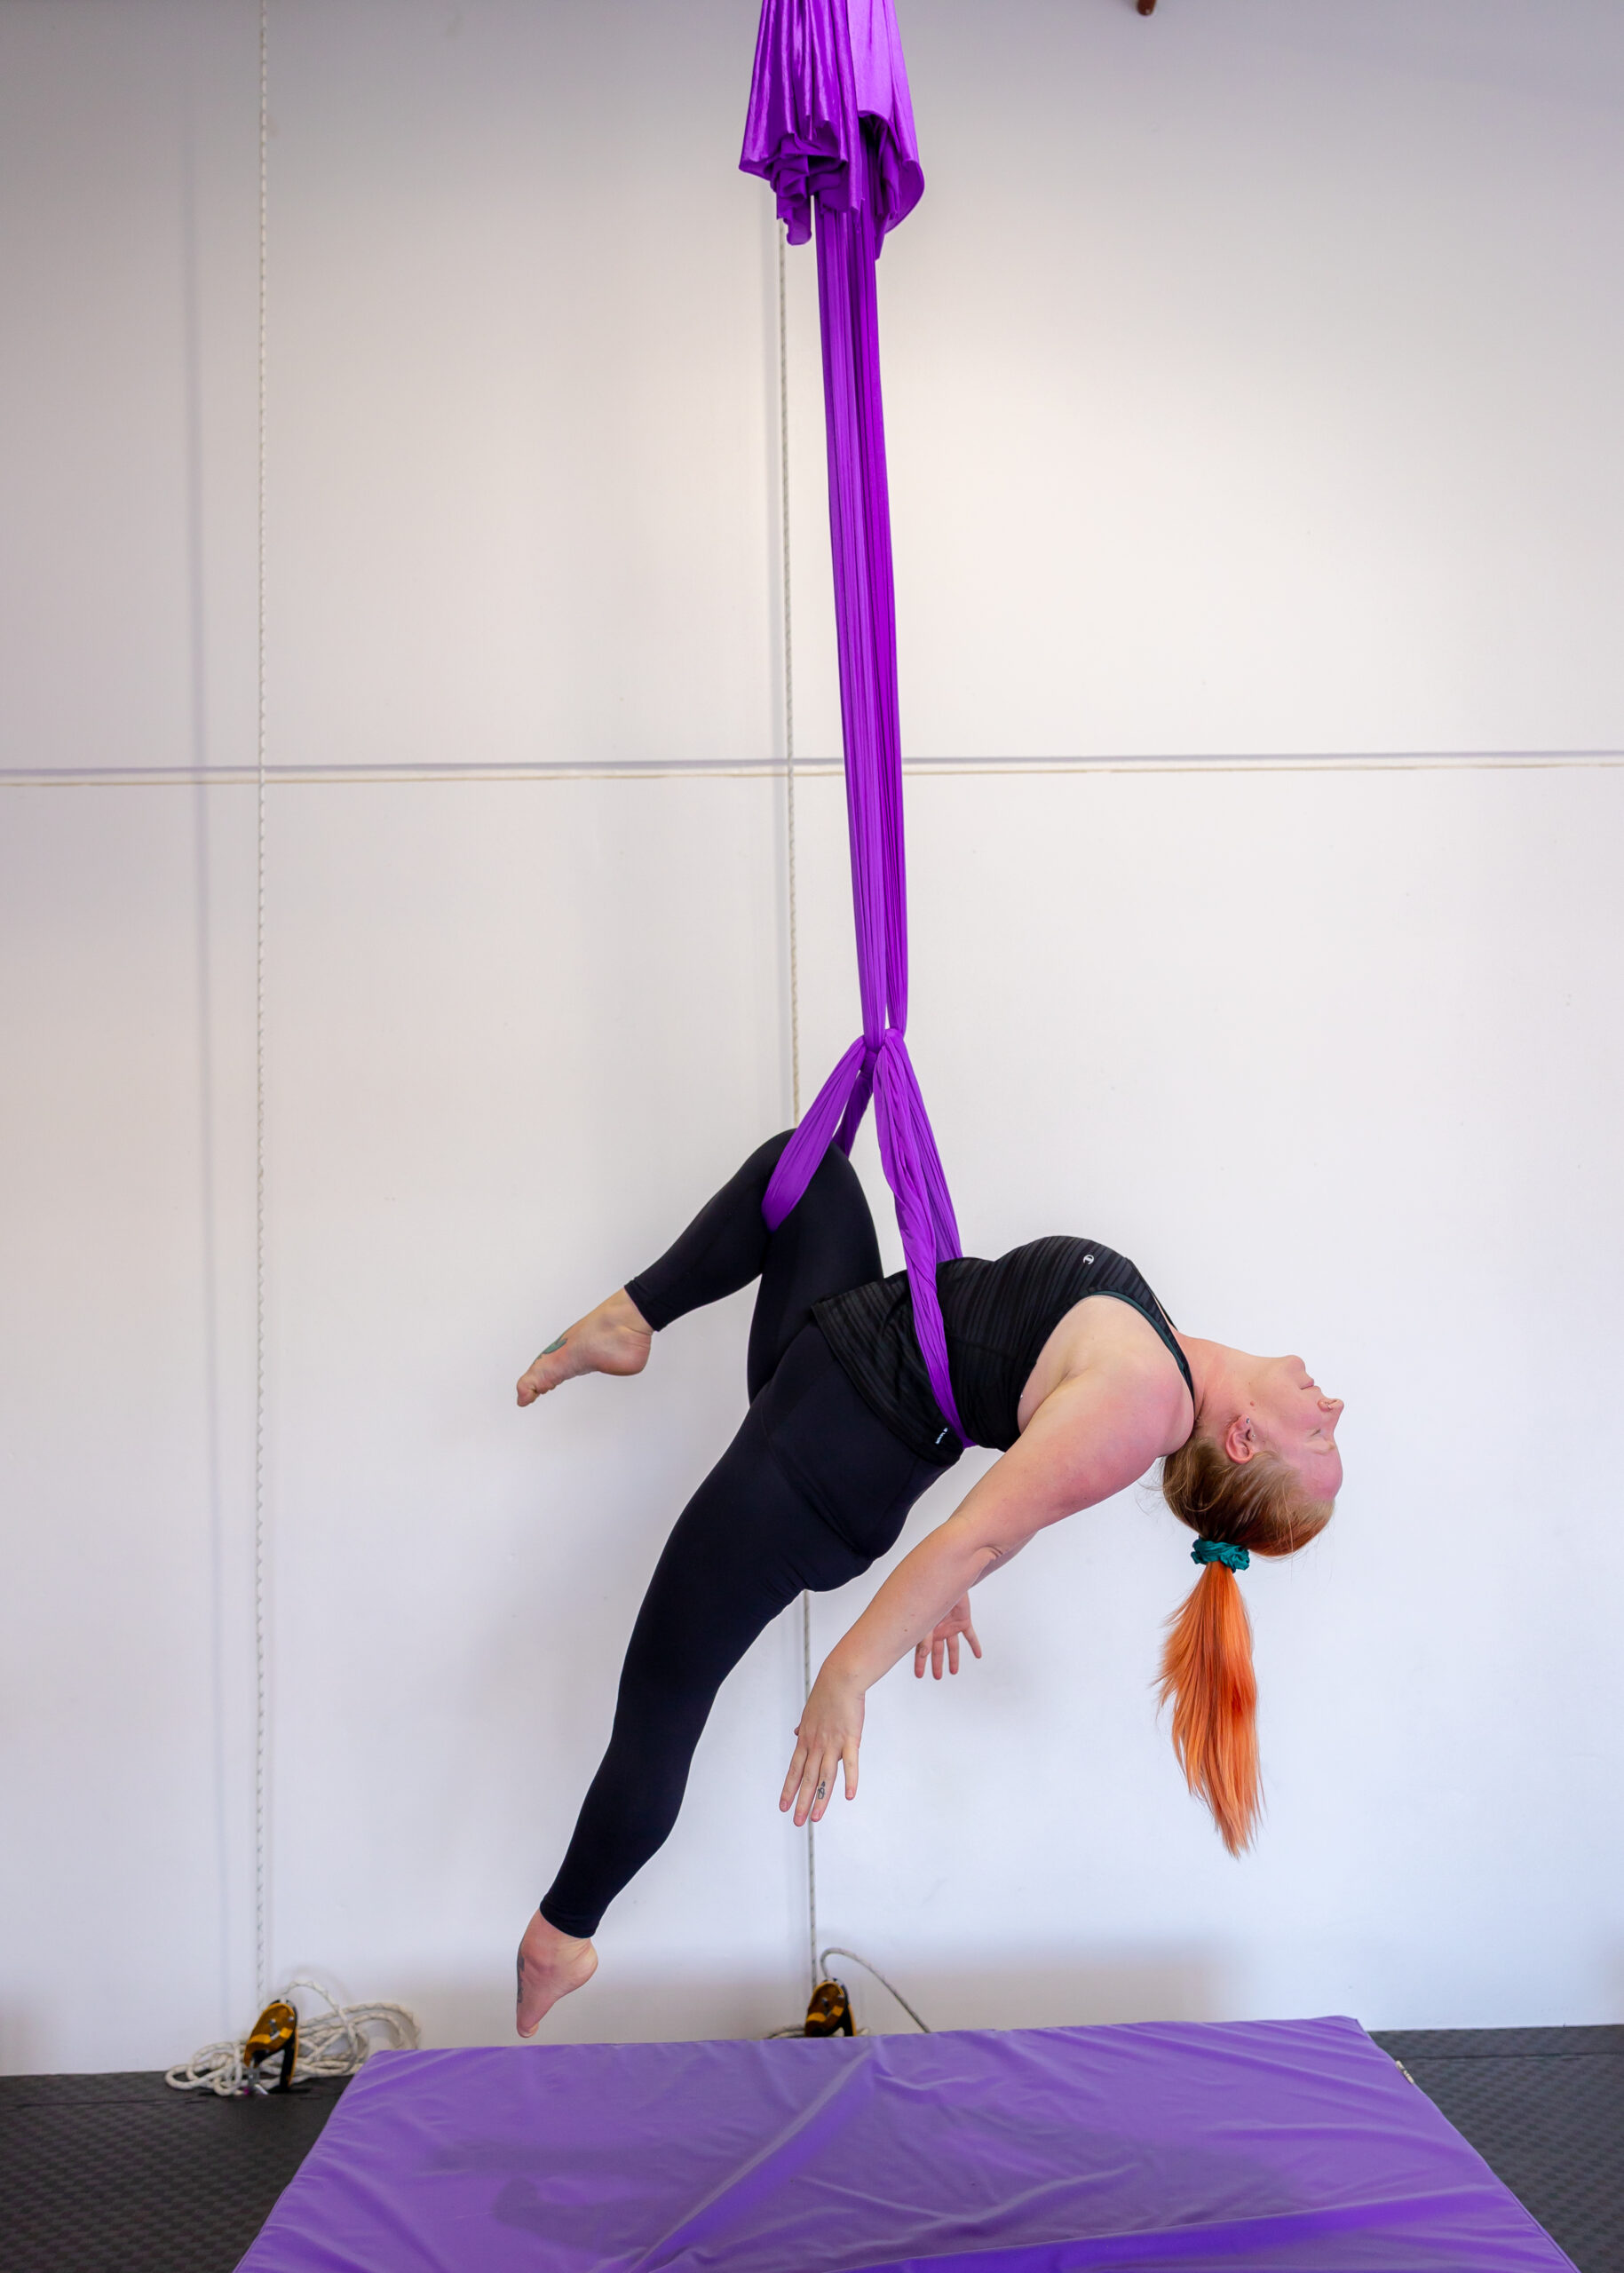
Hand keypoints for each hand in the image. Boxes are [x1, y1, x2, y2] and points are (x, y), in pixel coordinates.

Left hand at [780, 1669, 863, 1826]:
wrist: (840, 1679)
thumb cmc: (826, 1694)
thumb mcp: (808, 1713)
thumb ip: (804, 1727)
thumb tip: (796, 1733)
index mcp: (806, 1739)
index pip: (795, 1770)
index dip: (789, 1789)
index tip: (783, 1806)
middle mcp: (816, 1744)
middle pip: (808, 1778)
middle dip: (802, 1802)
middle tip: (797, 1822)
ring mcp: (833, 1743)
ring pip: (825, 1776)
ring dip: (820, 1799)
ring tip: (816, 1818)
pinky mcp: (850, 1739)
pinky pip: (850, 1763)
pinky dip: (850, 1780)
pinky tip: (850, 1796)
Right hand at [914, 1597, 981, 1680]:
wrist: (947, 1579)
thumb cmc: (932, 1596)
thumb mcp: (927, 1620)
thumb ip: (924, 1638)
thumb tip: (923, 1654)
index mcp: (926, 1629)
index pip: (922, 1650)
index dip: (920, 1663)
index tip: (919, 1675)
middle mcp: (938, 1629)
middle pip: (937, 1651)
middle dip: (936, 1664)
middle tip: (937, 1676)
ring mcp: (951, 1626)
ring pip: (953, 1647)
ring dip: (953, 1659)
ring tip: (953, 1671)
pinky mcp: (963, 1621)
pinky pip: (970, 1636)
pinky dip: (974, 1645)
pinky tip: (978, 1654)